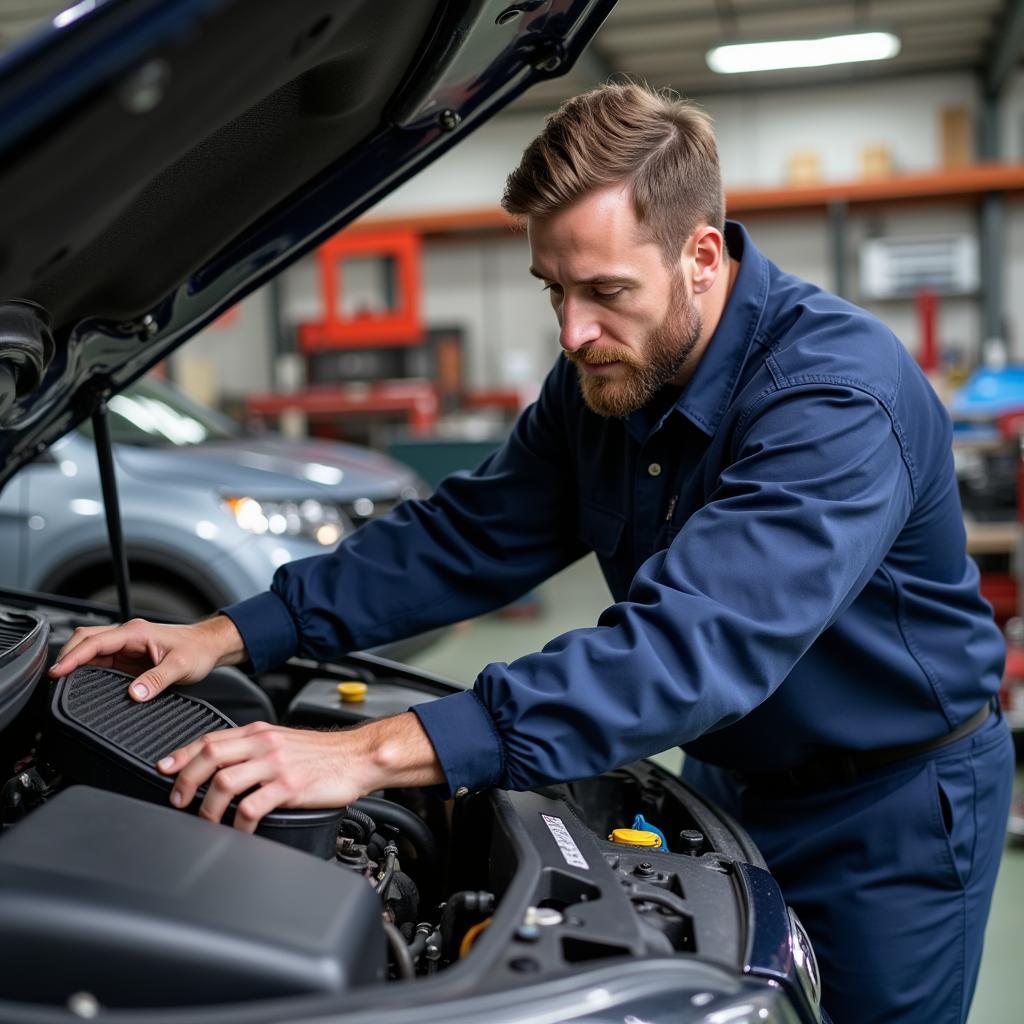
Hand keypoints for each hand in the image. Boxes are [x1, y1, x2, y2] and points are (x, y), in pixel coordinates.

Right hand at [49, 614, 246, 700]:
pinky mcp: (128, 657)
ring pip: (90, 650)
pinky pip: (100, 660)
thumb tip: (133, 694)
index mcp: (136, 632)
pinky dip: (86, 669)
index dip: (73, 657)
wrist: (209, 646)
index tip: (56, 672)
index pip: (94, 641)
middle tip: (53, 680)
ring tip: (60, 683)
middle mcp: (127, 636)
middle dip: (67, 657)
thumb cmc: (198, 650)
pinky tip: (80, 682)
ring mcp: (126, 646)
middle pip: (85, 640)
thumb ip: (157, 680)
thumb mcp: (181, 667)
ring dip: (75, 663)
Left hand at [157, 712, 444, 831]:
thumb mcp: (284, 742)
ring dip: (206, 806)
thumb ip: (255, 750)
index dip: (182, 754)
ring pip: (224, 781)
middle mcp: (265, 744)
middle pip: (210, 756)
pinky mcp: (289, 787)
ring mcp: (276, 765)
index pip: (211, 738)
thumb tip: (223, 766)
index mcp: (260, 732)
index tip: (164, 769)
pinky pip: (251, 807)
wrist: (359, 757)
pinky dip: (237, 823)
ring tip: (204, 821)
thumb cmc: (324, 755)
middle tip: (178, 800)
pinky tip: (237, 832)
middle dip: (185, 780)